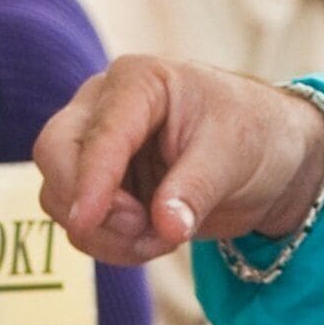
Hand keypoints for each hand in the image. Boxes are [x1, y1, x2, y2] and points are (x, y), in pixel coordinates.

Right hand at [34, 56, 323, 266]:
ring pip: (58, 195)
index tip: (86, 222)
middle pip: (54, 154)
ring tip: (164, 237)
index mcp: (138, 82)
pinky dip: (111, 243)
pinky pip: (81, 222)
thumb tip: (165, 226)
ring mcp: (95, 146)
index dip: (89, 180)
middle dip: (88, 204)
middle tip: (142, 229)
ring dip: (103, 233)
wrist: (269, 158)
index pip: (98, 133)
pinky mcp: (99, 184)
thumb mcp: (234, 157)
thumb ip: (195, 189)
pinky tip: (156, 239)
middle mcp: (103, 106)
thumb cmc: (254, 135)